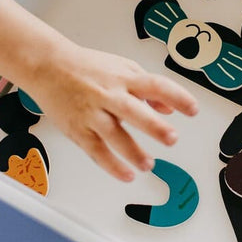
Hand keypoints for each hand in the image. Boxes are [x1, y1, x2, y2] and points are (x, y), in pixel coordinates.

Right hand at [24, 42, 197, 181]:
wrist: (48, 67)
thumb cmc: (86, 67)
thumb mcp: (122, 68)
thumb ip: (148, 88)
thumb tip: (169, 107)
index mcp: (124, 78)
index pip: (156, 85)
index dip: (177, 96)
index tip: (192, 109)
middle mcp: (109, 95)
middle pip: (134, 111)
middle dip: (154, 126)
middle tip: (172, 138)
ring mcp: (92, 113)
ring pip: (114, 135)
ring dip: (134, 152)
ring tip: (149, 164)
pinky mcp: (78, 130)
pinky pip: (96, 151)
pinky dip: (112, 165)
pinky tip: (127, 174)